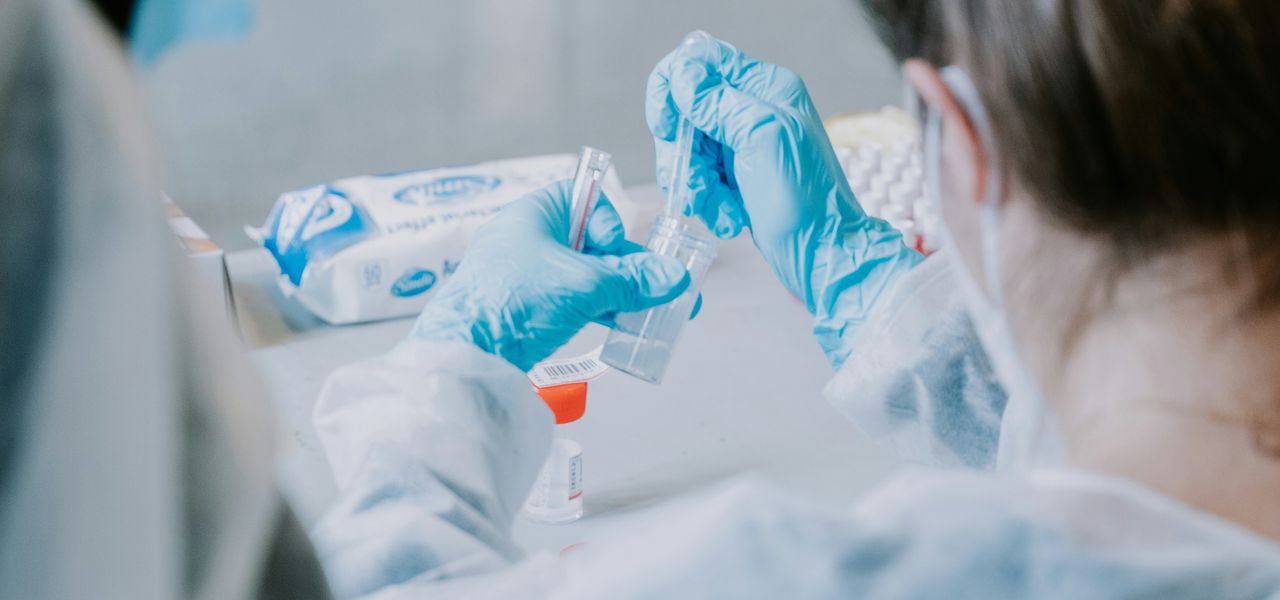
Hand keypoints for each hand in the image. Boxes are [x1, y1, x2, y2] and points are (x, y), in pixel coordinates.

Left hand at [410, 181, 690, 370]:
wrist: (466, 354)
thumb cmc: (517, 301)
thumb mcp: (584, 285)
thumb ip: (633, 280)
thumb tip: (674, 278)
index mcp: (533, 214)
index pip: (583, 197)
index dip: (608, 218)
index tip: (616, 246)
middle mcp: (527, 239)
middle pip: (591, 242)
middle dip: (629, 266)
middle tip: (664, 287)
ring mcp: (525, 276)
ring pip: (584, 276)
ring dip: (620, 292)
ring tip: (659, 312)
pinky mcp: (525, 309)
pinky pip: (571, 301)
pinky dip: (598, 310)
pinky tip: (626, 327)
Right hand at [646, 33, 921, 366]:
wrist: (823, 257)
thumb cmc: (805, 203)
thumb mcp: (761, 138)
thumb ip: (719, 102)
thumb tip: (683, 73)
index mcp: (765, 87)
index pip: (700, 60)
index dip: (673, 91)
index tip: (669, 129)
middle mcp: (754, 108)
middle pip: (686, 110)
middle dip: (682, 152)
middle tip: (695, 185)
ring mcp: (745, 143)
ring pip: (689, 147)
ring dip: (695, 183)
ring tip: (718, 209)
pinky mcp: (739, 175)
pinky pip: (701, 176)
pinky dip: (707, 199)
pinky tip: (728, 218)